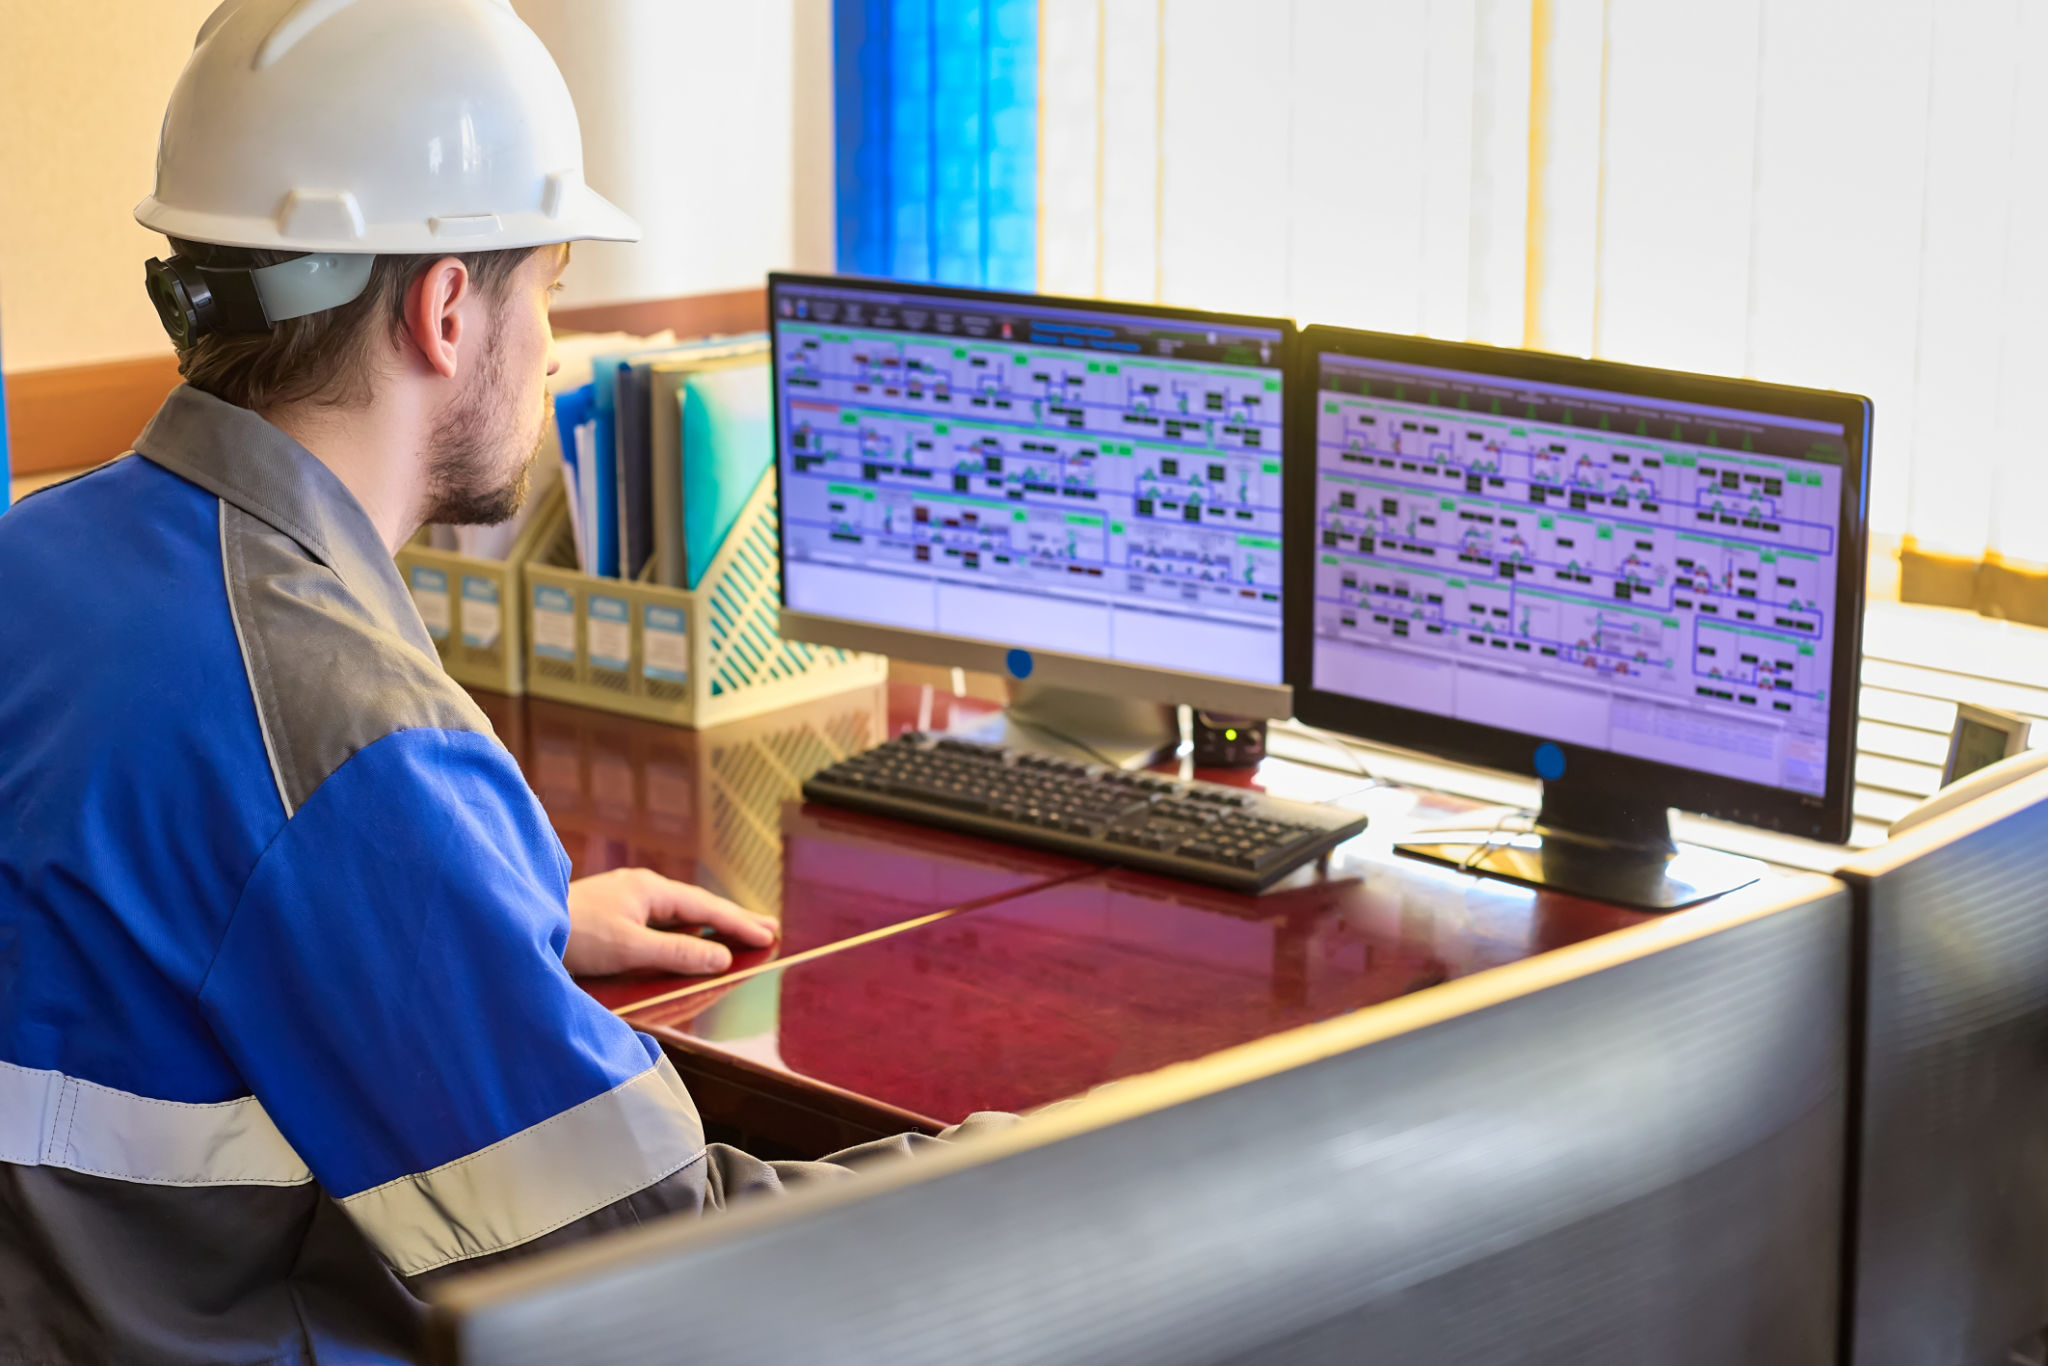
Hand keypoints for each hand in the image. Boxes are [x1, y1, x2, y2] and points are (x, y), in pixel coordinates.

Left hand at [563, 868, 777, 977]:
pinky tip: (687, 938)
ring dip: (708, 925)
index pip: (706, 908)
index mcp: (649, 889)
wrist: (520, 927)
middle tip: (767, 929)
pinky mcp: (611, 914)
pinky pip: (659, 921)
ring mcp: (624, 899)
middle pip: (696, 906)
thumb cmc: (573, 936)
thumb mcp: (630, 948)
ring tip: (735, 935)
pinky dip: (683, 930)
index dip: (739, 924)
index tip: (769, 935)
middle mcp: (640, 889)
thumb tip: (720, 958)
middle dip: (731, 919)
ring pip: (677, 913)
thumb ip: (677, 954)